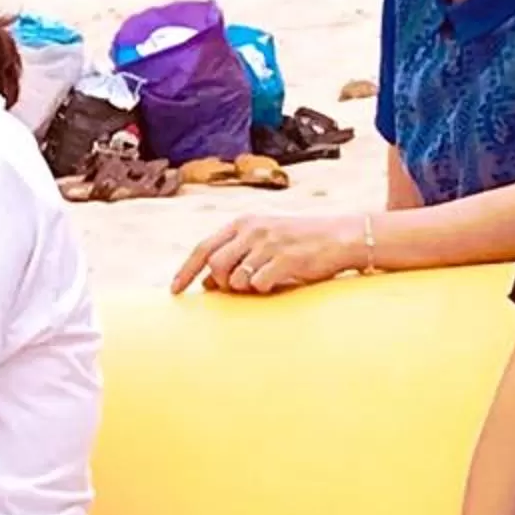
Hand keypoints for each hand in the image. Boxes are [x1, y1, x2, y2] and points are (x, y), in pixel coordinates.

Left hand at [173, 213, 366, 295]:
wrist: (340, 236)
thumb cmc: (300, 242)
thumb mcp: (263, 241)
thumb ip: (234, 257)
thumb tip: (206, 283)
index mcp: (243, 223)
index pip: (203, 247)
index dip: (185, 270)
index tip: (174, 291)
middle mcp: (252, 230)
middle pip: (215, 266)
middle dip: (220, 283)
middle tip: (236, 288)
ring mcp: (268, 244)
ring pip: (235, 279)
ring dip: (245, 288)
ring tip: (265, 280)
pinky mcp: (284, 259)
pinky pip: (259, 285)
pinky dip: (265, 289)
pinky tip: (280, 280)